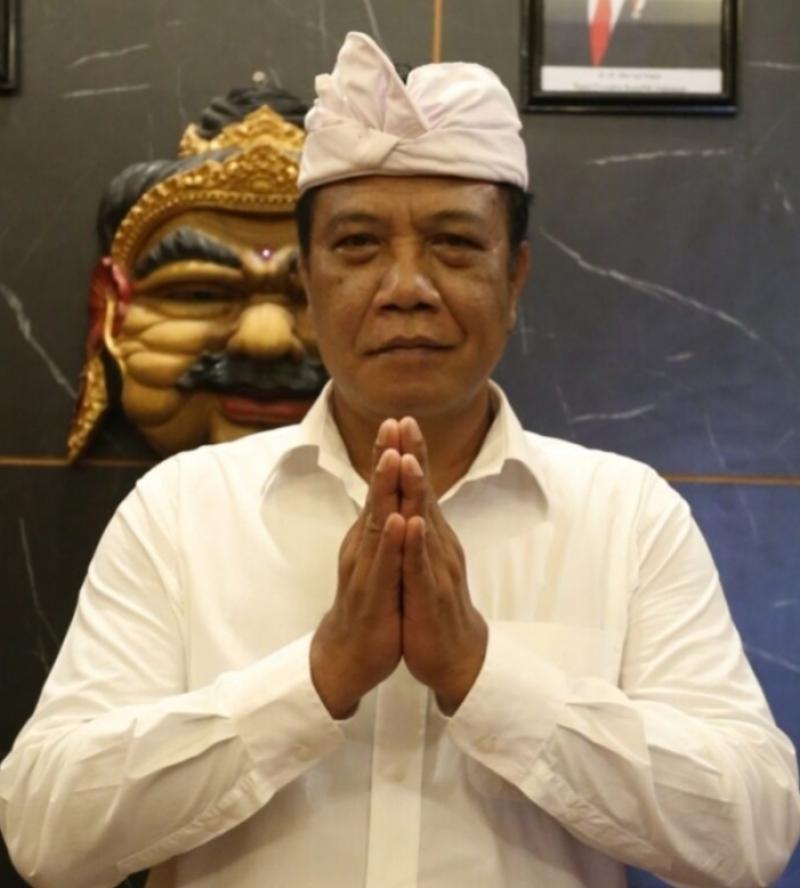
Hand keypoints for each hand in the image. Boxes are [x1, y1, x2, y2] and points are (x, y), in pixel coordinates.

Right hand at [310, 420, 403, 717]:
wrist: (347, 655)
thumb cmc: (368, 605)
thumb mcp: (377, 560)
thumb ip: (381, 530)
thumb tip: (388, 500)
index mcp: (369, 537)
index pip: (381, 489)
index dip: (388, 455)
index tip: (398, 421)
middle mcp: (364, 546)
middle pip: (376, 495)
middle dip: (385, 457)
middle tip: (392, 422)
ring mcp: (366, 569)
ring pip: (378, 523)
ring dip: (385, 489)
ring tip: (393, 457)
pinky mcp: (373, 595)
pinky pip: (384, 565)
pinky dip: (393, 542)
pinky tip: (401, 521)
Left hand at [397, 418, 487, 714]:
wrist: (453, 655)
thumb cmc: (433, 604)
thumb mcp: (422, 558)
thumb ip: (419, 528)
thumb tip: (410, 498)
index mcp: (431, 535)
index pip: (420, 486)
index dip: (412, 453)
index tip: (400, 419)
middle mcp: (438, 544)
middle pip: (425, 493)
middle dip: (415, 456)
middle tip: (406, 421)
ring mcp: (436, 568)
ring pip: (425, 524)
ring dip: (418, 491)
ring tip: (409, 460)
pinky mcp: (430, 595)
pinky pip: (421, 567)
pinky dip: (416, 545)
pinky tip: (411, 524)